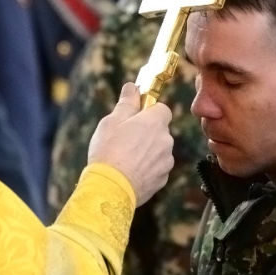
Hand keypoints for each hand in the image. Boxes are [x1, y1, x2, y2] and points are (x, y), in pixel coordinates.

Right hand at [88, 83, 173, 205]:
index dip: (149, 112)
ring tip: (126, 159)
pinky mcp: (163, 179)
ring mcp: (166, 161)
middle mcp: (166, 140)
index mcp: (155, 122)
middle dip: (147, 133)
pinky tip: (130, 172)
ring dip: (148, 152)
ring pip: (159, 150)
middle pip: (160, 130)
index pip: (162, 109)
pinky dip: (147, 169)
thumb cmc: (109, 151)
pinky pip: (157, 168)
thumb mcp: (112, 121)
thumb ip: (127, 103)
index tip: (135, 117)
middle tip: (125, 139)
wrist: (111, 188)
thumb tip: (133, 86)